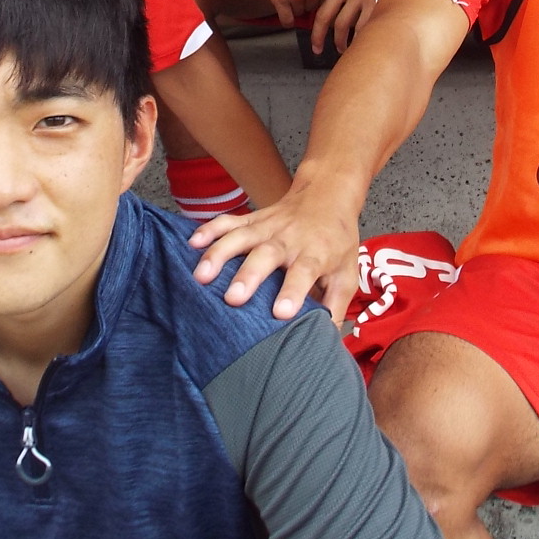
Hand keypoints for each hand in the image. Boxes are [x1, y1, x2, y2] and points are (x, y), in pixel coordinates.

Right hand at [189, 174, 364, 320]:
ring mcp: (267, 227)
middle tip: (232, 298)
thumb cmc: (336, 241)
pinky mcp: (252, 219)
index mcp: (315, 253)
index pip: (304, 272)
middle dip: (248, 276)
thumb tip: (327, 343)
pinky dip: (209, 230)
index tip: (280, 313)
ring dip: (219, 255)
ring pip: (241, 238)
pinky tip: (192, 244)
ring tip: (200, 277)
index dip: (293, 292)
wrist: (327, 195)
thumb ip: (335, 307)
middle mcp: (289, 239)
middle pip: (266, 255)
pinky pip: (228, 222)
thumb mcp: (346, 274)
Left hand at [308, 0, 406, 55]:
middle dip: (318, 36)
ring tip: (342, 48)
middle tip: (318, 48)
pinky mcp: (377, 1)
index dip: (313, 22)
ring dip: (341, 41)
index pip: (320, 3)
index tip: (312, 34)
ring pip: (343, 25)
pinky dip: (360, 37)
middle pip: (326, 17)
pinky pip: (364, 26)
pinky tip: (360, 43)